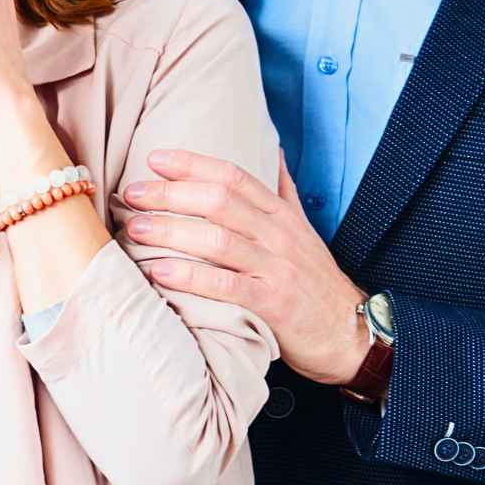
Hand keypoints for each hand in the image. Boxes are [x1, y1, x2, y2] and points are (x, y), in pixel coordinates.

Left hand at [119, 149, 371, 384]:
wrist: (352, 333)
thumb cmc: (315, 281)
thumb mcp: (303, 230)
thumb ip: (283, 191)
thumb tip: (274, 150)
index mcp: (281, 215)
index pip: (234, 177)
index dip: (193, 164)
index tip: (154, 159)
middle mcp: (279, 236)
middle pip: (219, 201)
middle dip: (171, 194)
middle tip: (132, 194)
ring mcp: (277, 269)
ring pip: (219, 240)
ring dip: (172, 231)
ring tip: (136, 228)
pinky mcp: (274, 304)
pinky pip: (227, 285)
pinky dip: (192, 277)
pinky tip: (160, 271)